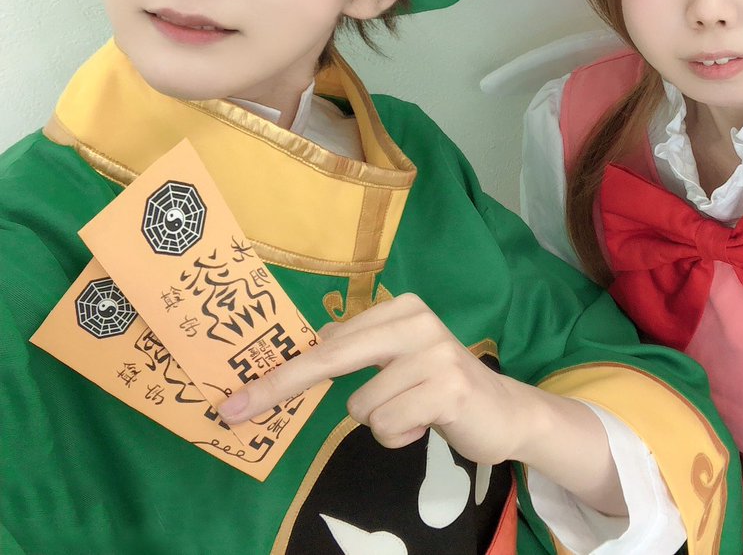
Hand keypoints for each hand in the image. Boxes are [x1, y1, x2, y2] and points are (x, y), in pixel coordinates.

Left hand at [218, 292, 521, 465]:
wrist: (505, 412)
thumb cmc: (440, 388)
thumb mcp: (399, 360)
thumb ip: (360, 352)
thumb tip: (302, 350)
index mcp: (402, 309)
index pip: (328, 342)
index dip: (281, 373)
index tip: (239, 398)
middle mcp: (417, 322)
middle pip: (329, 360)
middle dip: (278, 388)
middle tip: (233, 411)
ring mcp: (434, 354)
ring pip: (361, 407)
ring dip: (382, 423)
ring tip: (414, 415)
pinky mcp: (446, 389)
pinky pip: (388, 425)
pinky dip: (399, 437)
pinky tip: (426, 425)